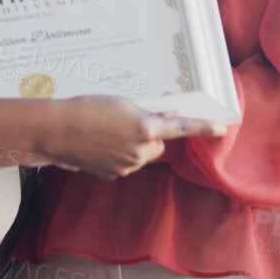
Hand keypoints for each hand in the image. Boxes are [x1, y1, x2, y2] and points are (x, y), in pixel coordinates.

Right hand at [40, 95, 224, 178]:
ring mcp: (127, 165)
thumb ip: (148, 112)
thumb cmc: (87, 109)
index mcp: (145, 128)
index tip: (222, 128)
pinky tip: (100, 145)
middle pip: (158, 144)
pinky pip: (126, 164)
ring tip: (106, 132)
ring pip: (142, 154)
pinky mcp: (114, 174)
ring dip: (134, 145)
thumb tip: (167, 116)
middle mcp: (140, 150)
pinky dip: (119, 155)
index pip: (182, 129)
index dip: (203, 128)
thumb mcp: (121, 103)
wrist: (57, 131)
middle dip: (150, 135)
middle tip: (128, 122)